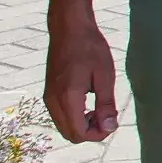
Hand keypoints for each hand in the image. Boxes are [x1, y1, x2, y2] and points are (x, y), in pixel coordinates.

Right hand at [44, 17, 117, 142]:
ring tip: (100, 108)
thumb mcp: (105, 75)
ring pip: (64, 126)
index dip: (98, 135)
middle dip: (90, 132)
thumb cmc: (90, 48)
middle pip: (69, 134)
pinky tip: (89, 103)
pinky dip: (74, 117)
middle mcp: (53, 101)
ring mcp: (48, 97)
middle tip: (108, 116)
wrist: (69, 28)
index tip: (112, 122)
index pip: (79, 133)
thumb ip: (106, 104)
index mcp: (67, 97)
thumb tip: (110, 127)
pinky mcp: (49, 92)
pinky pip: (60, 115)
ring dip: (82, 125)